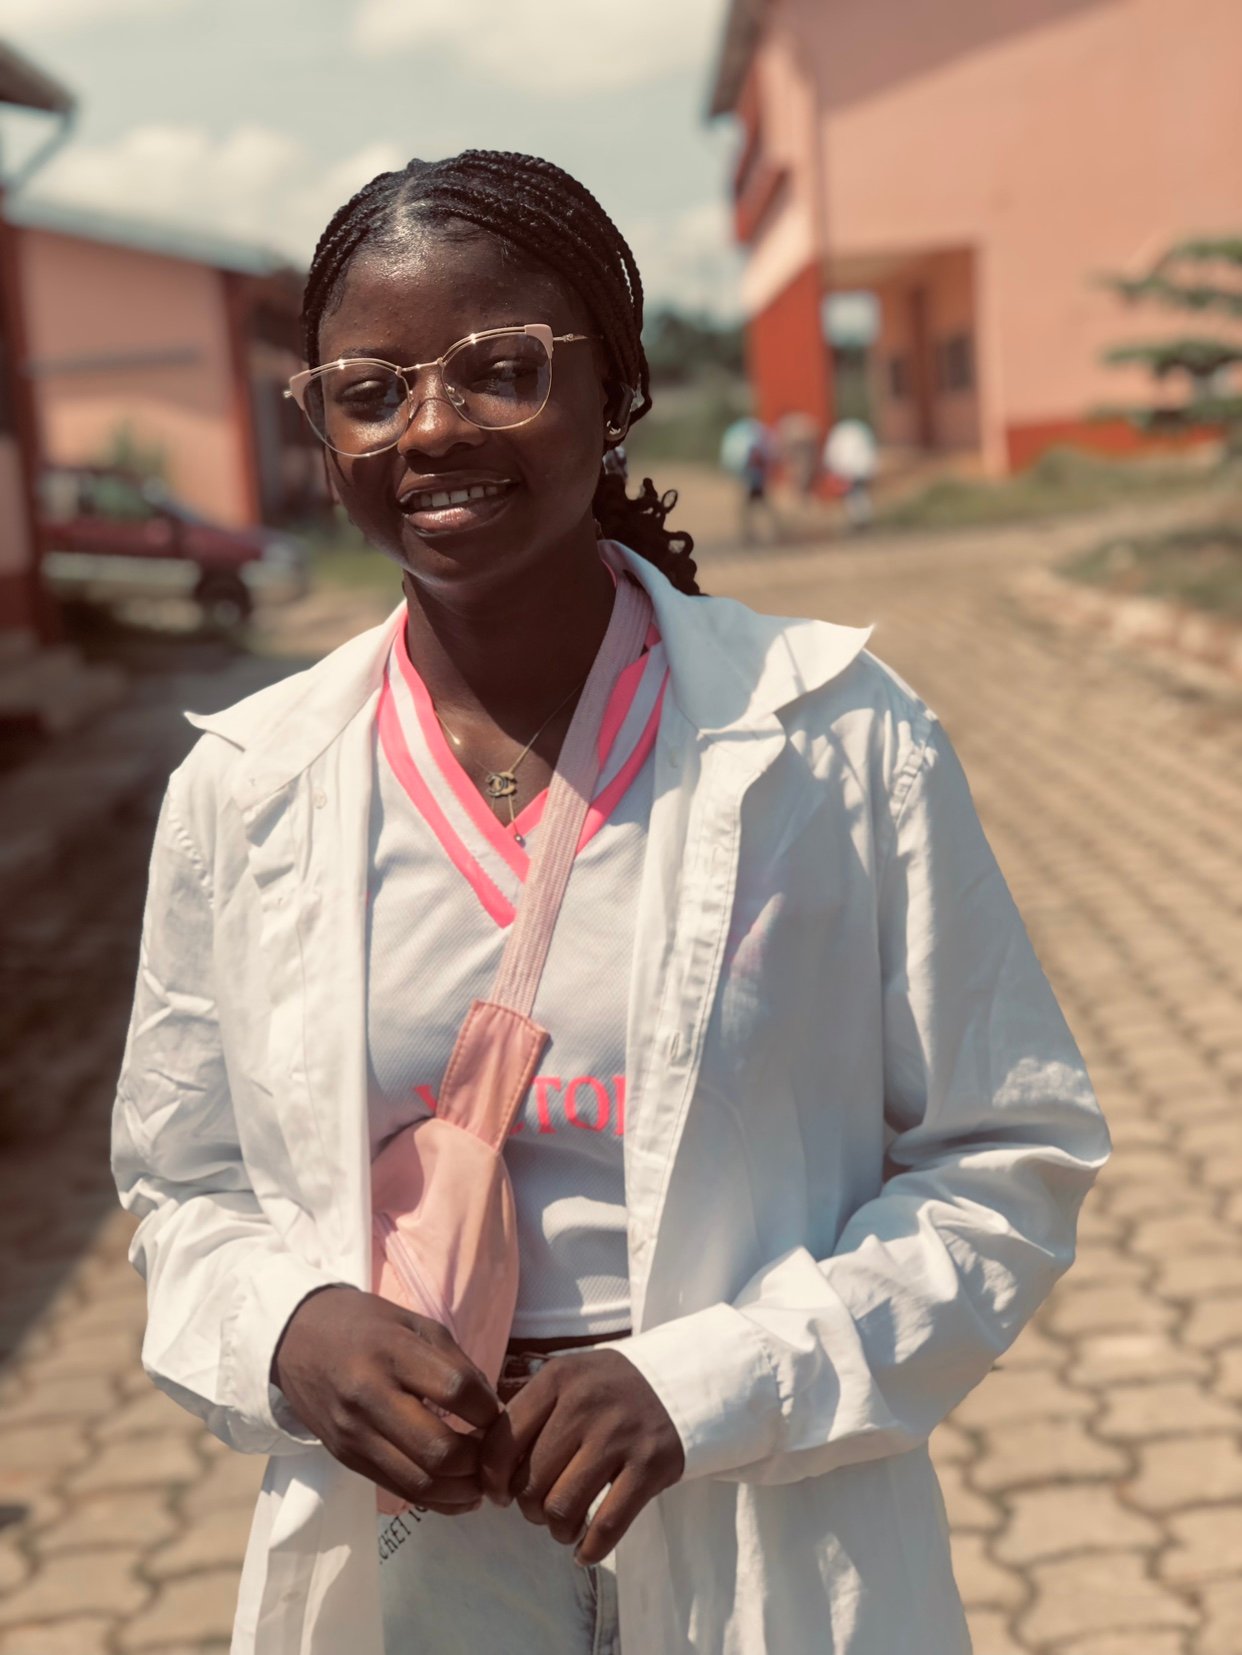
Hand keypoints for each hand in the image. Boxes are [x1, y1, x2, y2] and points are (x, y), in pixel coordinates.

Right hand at [271, 1286, 500, 1514]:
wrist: (296, 1339)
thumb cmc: (366, 1325)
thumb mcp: (415, 1323)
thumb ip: (455, 1363)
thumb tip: (495, 1411)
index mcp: (392, 1352)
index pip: (455, 1390)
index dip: (488, 1409)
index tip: (498, 1414)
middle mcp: (369, 1396)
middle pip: (438, 1449)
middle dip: (478, 1460)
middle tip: (494, 1454)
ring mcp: (354, 1434)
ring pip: (419, 1482)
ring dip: (462, 1490)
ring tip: (482, 1480)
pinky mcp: (346, 1458)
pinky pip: (398, 1490)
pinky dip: (436, 1500)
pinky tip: (458, 1492)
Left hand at [477, 1348, 683, 1563]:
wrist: (680, 1381)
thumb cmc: (609, 1388)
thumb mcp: (567, 1378)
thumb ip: (528, 1410)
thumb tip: (483, 1462)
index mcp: (557, 1380)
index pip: (502, 1441)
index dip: (492, 1479)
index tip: (499, 1494)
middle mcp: (585, 1404)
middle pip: (531, 1481)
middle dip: (529, 1507)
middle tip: (540, 1507)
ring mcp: (620, 1435)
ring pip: (563, 1507)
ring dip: (557, 1529)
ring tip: (564, 1525)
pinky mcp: (651, 1465)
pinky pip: (608, 1524)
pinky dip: (590, 1548)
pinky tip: (584, 1550)